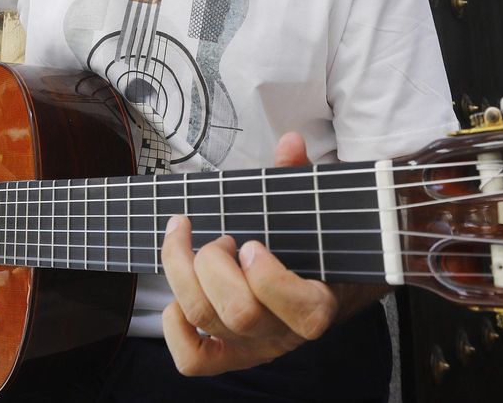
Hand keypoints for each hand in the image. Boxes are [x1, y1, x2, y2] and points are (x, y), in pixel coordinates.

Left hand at [159, 132, 340, 375]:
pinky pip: (192, 359)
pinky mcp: (228, 354)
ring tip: (196, 246)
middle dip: (215, 265)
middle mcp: (284, 334)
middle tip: (221, 238)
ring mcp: (253, 347)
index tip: (253, 242)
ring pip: (206, 321)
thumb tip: (290, 143)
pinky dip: (174, 326)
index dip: (269, 277)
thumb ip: (301, 179)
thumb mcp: (315, 214)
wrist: (328, 287)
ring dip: (186, 274)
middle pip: (238, 314)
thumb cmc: (316, 247)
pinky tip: (177, 295)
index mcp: (318, 305)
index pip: (302, 311)